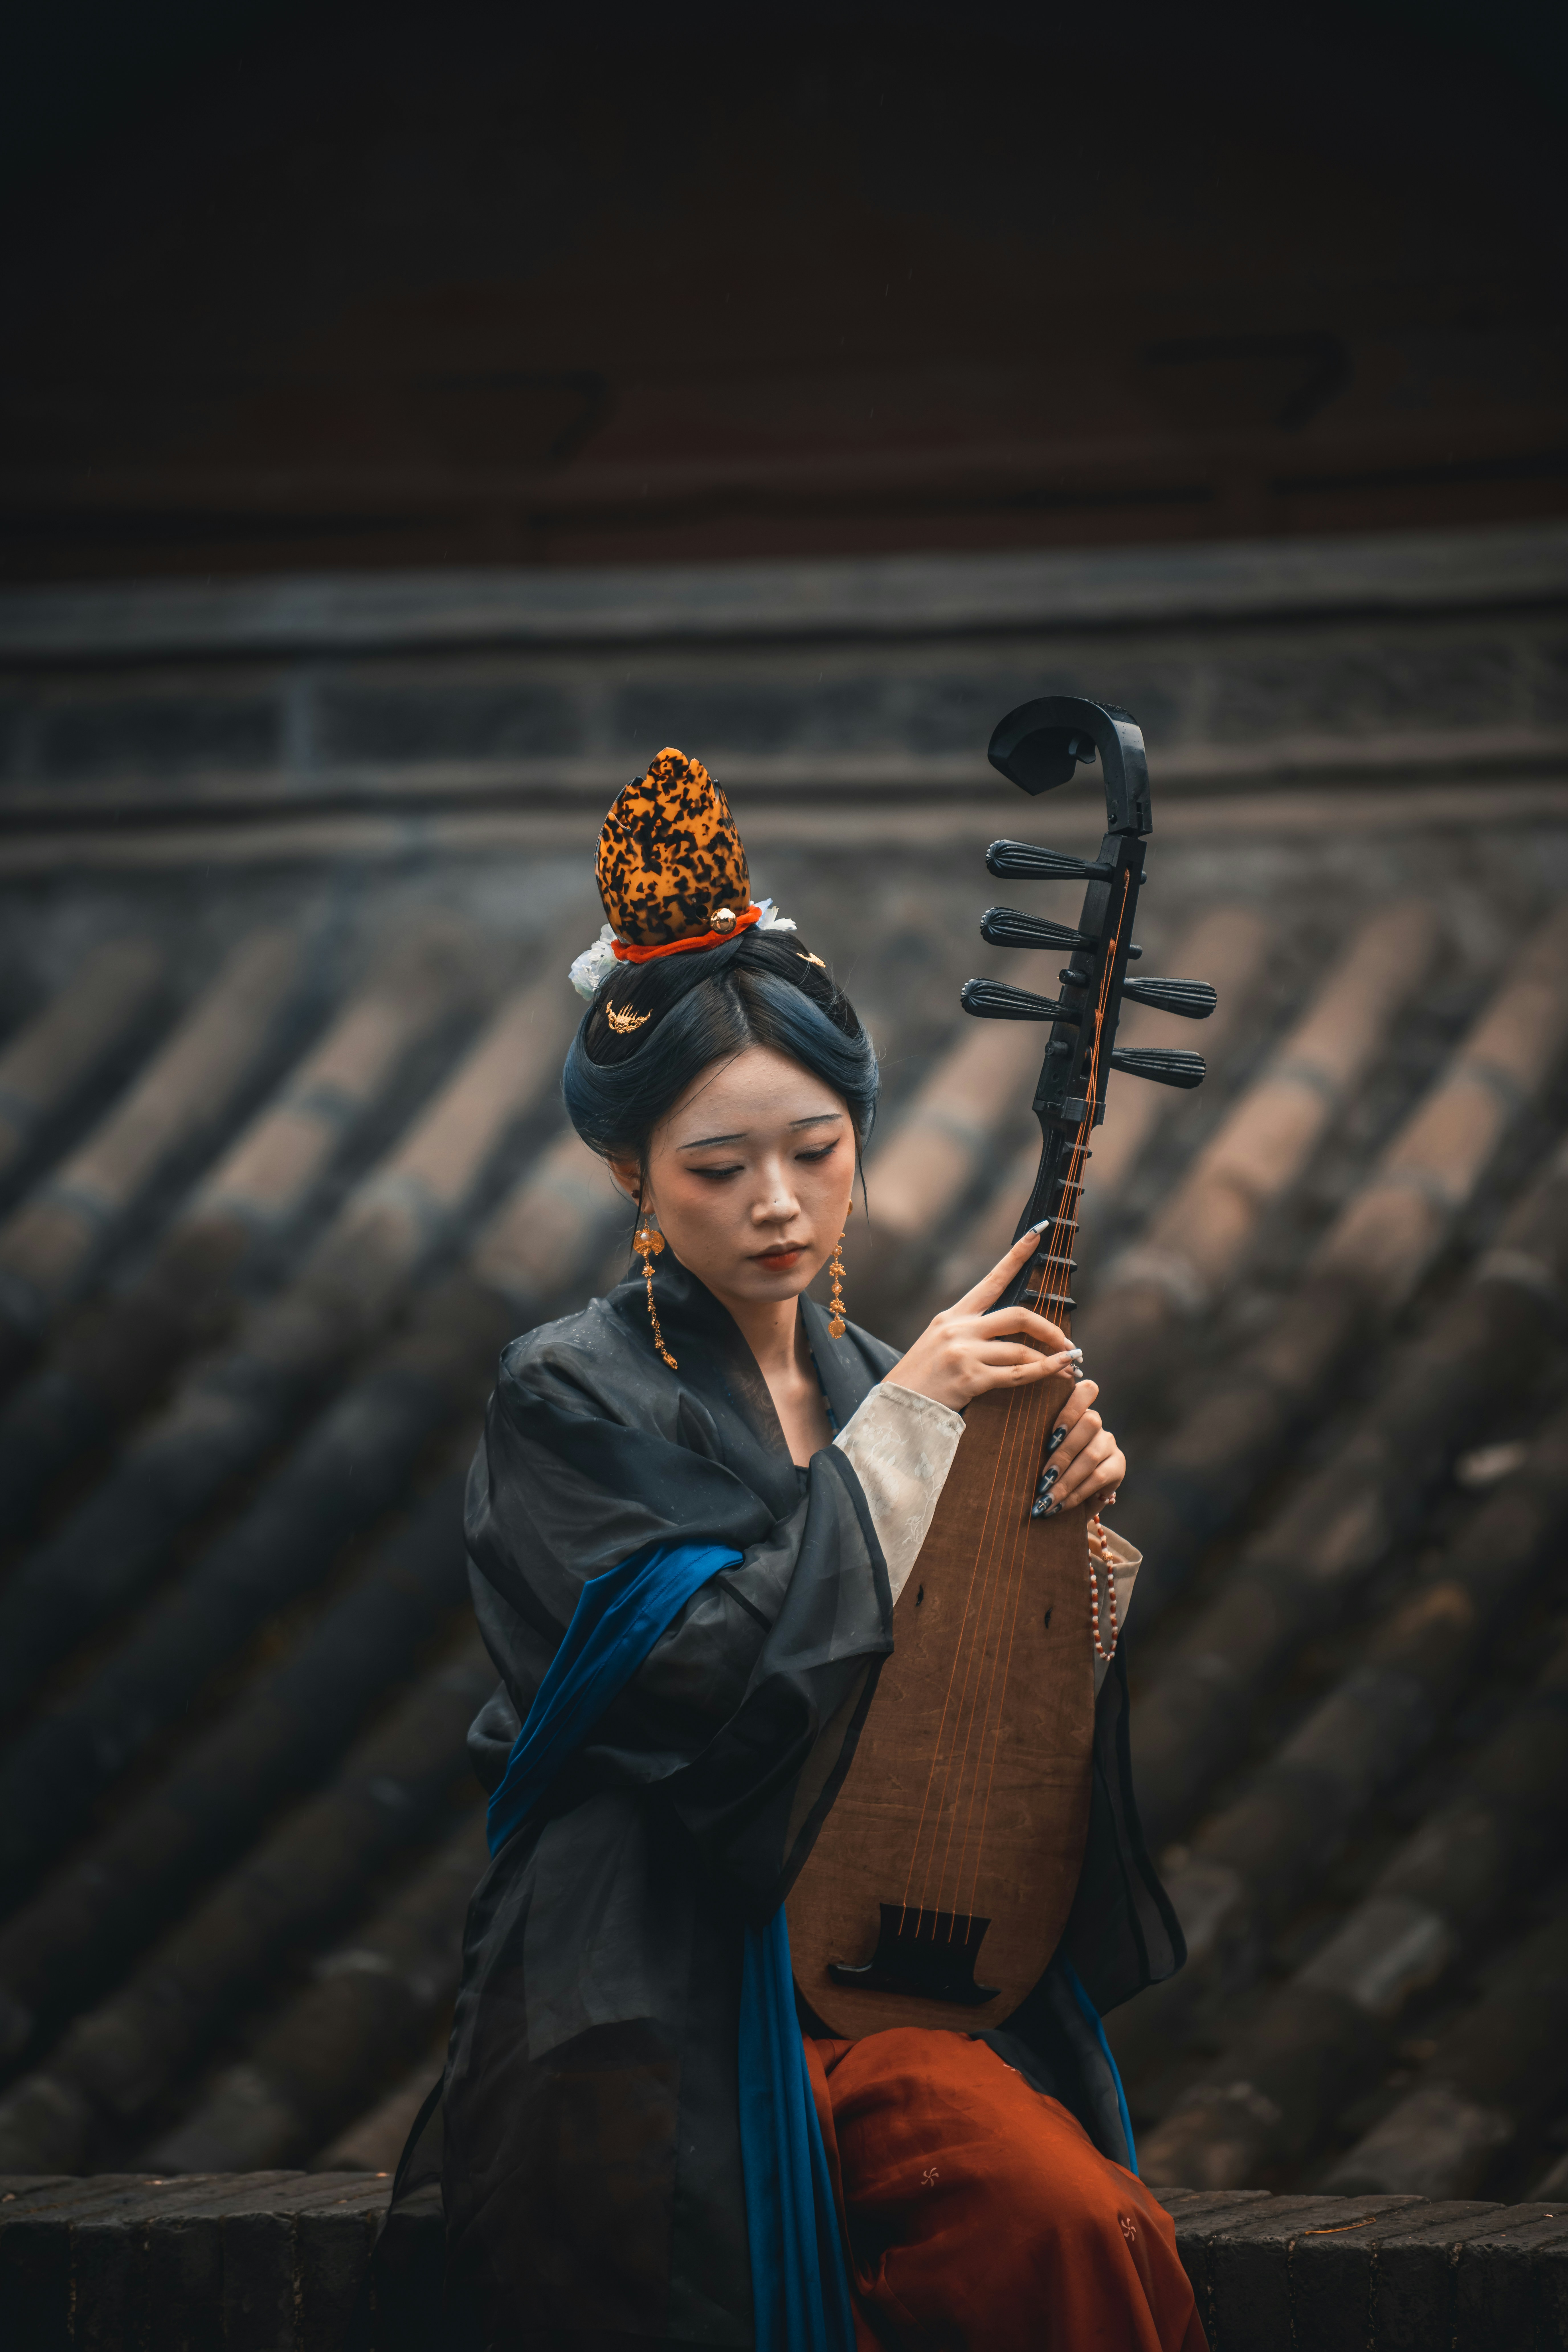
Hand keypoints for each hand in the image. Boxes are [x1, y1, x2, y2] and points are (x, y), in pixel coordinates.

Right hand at [893, 1227, 1081, 1413]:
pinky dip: (1045, 1372)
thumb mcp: (940, 1341)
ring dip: (1052, 1357)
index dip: (1017, 1256)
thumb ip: (970, 1331)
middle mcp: (959, 1329)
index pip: (991, 1280)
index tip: (1038, 1233)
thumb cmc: (922, 1377)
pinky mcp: (971, 1378)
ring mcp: (965, 1352)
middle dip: (1049, 1328)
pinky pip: (1018, 1374)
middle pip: (1018, 1316)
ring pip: (1021, 1349)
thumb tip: (1007, 1330)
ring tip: (1069, 1366)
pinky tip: (1061, 1371)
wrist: (898, 1406)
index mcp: (953, 1316)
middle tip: (1068, 1342)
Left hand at [1035, 1376, 1125, 1518]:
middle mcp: (1096, 1423)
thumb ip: (1039, 1442)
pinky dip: (1076, 1493)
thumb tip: (1011, 1447)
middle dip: (1062, 1454)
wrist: (1072, 1496)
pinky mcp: (1119, 1465)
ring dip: (1066, 1480)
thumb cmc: (1047, 1467)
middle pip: (1088, 1424)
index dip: (1071, 1408)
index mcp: (1076, 1410)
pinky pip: (1098, 1477)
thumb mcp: (1041, 1452)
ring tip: (1046, 1499)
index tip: (1052, 1432)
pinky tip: (1059, 1505)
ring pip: (1090, 1455)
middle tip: (1042, 1479)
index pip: (1086, 1391)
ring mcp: (1109, 1443)